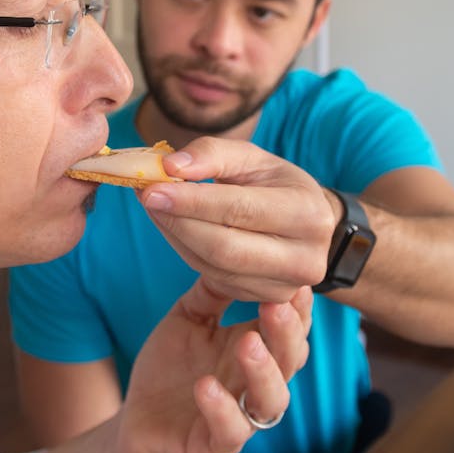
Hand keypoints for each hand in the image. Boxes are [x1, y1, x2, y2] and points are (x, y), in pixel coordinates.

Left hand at [114, 278, 312, 452]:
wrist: (135, 416)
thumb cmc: (169, 366)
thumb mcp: (186, 320)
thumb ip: (209, 294)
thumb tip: (229, 254)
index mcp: (254, 349)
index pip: (290, 329)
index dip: (298, 309)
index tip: (295, 282)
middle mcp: (254, 383)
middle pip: (290, 361)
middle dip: (287, 334)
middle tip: (277, 306)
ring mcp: (240, 415)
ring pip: (271, 400)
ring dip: (264, 371)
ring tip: (248, 343)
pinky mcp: (215, 443)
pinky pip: (230, 431)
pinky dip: (222, 408)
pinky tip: (206, 385)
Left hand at [138, 136, 336, 301]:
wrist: (304, 220)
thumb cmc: (275, 183)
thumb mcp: (252, 157)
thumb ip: (212, 154)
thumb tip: (170, 166)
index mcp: (308, 213)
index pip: (238, 210)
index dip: (191, 201)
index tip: (151, 188)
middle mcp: (305, 257)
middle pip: (224, 248)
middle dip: (177, 222)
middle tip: (145, 197)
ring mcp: (287, 285)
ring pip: (214, 268)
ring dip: (176, 237)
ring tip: (155, 207)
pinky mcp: (267, 298)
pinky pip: (214, 279)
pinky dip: (187, 251)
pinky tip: (174, 227)